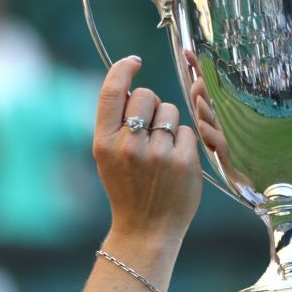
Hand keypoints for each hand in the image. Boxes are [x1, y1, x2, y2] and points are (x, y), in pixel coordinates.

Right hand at [92, 56, 202, 241]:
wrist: (146, 229)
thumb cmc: (127, 189)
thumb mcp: (106, 157)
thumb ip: (114, 124)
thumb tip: (130, 86)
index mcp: (103, 143)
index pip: (111, 92)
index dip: (123, 69)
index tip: (133, 62)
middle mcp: (128, 146)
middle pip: (145, 96)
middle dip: (149, 104)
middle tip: (148, 128)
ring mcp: (157, 155)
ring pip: (169, 110)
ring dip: (168, 123)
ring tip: (161, 148)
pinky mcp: (183, 162)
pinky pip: (187, 130)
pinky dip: (183, 141)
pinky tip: (175, 161)